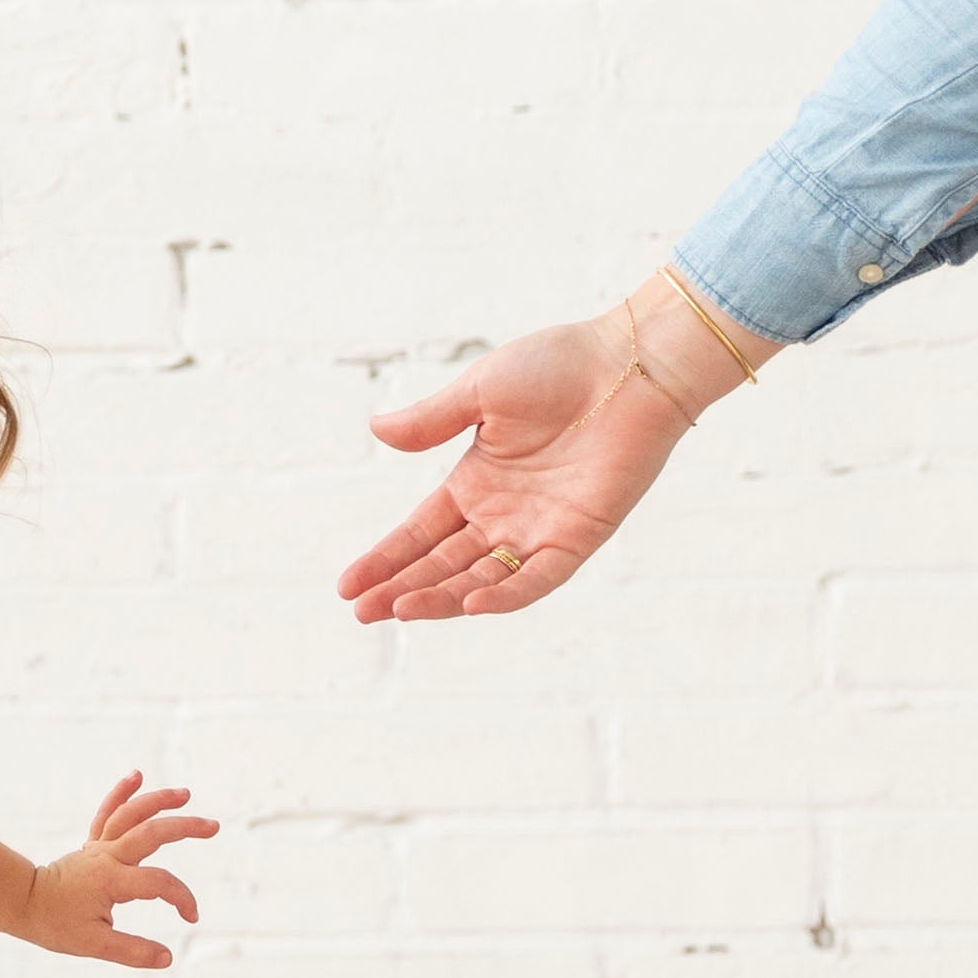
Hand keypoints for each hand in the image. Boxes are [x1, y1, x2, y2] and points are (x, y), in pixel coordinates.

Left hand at [20, 771, 217, 970]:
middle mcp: (107, 856)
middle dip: (184, 827)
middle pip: (151, 833)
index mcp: (111, 880)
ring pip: (131, 815)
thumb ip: (133, 951)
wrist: (23, 903)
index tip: (190, 916)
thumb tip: (168, 958)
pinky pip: (108, 814)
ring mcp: (99, 847)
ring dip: (158, 801)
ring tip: (185, 794)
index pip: (159, 883)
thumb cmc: (55, 924)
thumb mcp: (94, 946)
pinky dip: (121, 794)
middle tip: (213, 826)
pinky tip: (137, 776)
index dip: (182, 898)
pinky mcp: (92, 845)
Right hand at [337, 274, 768, 623]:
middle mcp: (503, 515)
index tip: (347, 585)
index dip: (385, 559)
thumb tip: (375, 431)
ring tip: (399, 610)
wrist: (630, 364)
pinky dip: (506, 593)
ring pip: (481, 579)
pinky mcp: (579, 537)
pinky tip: (470, 602)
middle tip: (361, 613)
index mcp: (476, 482)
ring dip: (442, 598)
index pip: (420, 533)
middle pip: (443, 565)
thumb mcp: (480, 391)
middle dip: (401, 589)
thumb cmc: (559, 366)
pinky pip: (538, 578)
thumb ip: (431, 421)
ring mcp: (539, 530)